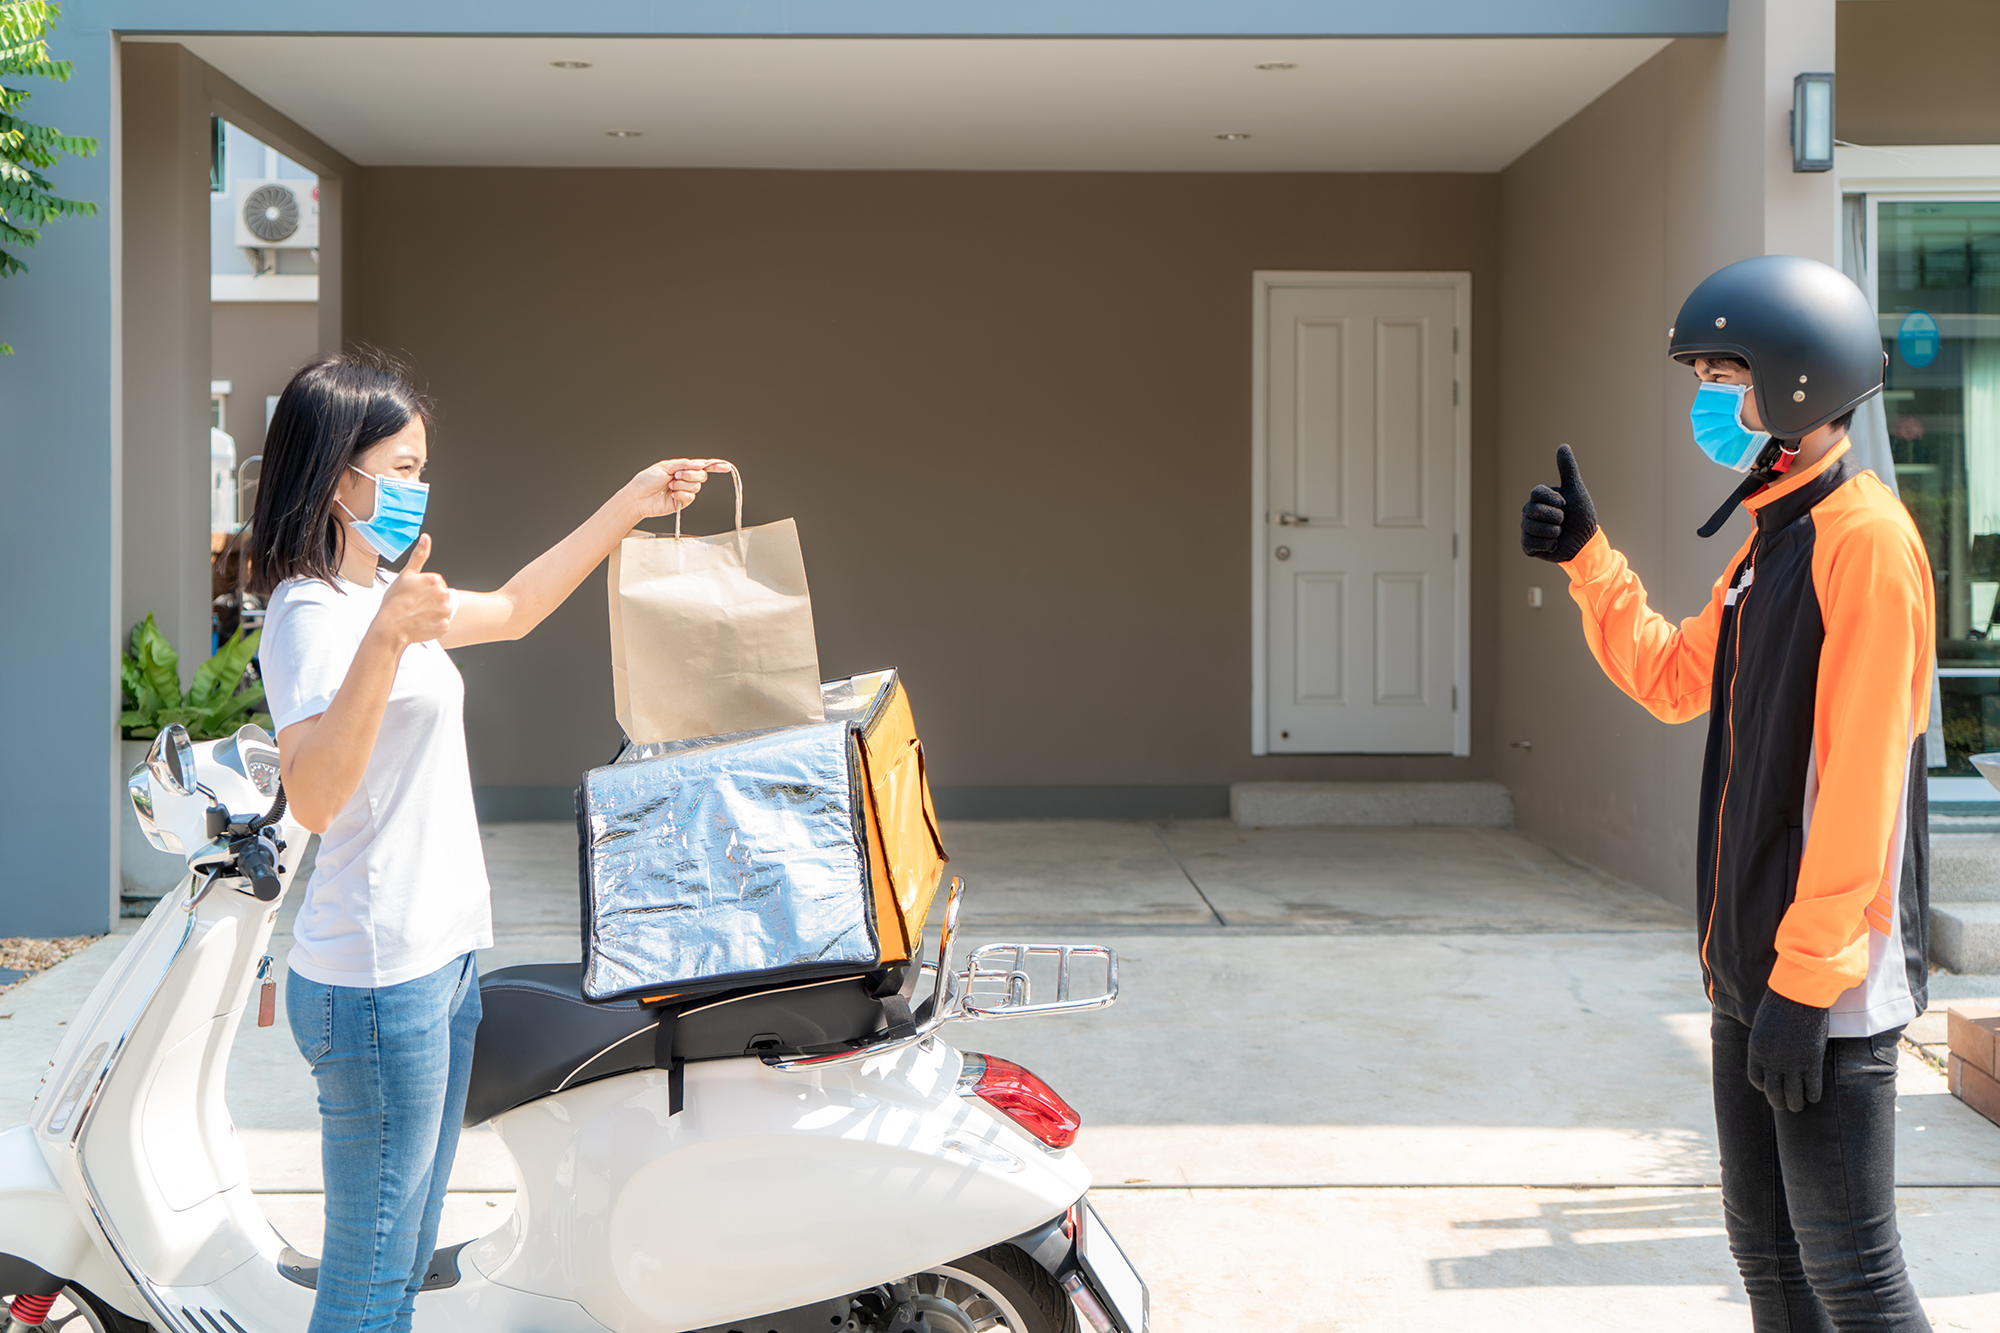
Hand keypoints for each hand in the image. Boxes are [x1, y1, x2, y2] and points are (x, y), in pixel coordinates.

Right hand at [370, 535, 453, 647]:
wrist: (390, 627)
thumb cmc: (395, 602)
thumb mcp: (405, 574)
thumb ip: (419, 556)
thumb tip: (426, 538)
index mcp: (434, 580)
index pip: (436, 582)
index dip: (424, 588)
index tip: (414, 594)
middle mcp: (443, 594)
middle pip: (441, 595)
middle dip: (430, 599)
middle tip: (415, 604)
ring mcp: (444, 611)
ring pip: (442, 609)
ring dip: (433, 611)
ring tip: (417, 613)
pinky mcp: (444, 625)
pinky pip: (442, 623)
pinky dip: (434, 625)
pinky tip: (421, 623)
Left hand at [625, 458, 730, 520]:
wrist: (639, 497)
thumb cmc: (647, 480)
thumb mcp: (665, 466)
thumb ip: (683, 464)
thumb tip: (700, 463)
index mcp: (681, 468)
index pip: (701, 466)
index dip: (714, 466)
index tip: (725, 466)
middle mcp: (684, 479)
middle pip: (701, 476)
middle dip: (691, 475)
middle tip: (677, 475)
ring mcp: (684, 491)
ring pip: (696, 487)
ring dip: (682, 485)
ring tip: (670, 486)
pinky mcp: (682, 502)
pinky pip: (690, 497)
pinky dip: (681, 494)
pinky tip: (672, 495)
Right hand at [1520, 444, 1599, 562]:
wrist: (1586, 542)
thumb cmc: (1580, 516)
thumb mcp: (1576, 490)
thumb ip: (1567, 469)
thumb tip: (1563, 446)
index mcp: (1538, 498)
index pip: (1537, 493)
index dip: (1555, 500)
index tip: (1565, 504)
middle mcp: (1528, 512)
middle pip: (1535, 510)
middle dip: (1557, 517)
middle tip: (1563, 521)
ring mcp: (1526, 529)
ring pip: (1535, 528)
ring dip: (1554, 532)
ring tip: (1559, 533)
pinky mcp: (1527, 546)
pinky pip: (1532, 542)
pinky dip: (1548, 545)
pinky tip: (1553, 544)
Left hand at [1746, 990, 1830, 1112]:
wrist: (1799, 993)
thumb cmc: (1781, 1003)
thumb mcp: (1763, 1025)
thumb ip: (1765, 1044)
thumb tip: (1770, 1057)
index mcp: (1756, 1050)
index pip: (1757, 1079)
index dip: (1765, 1087)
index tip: (1772, 1087)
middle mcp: (1771, 1060)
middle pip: (1773, 1093)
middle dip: (1779, 1102)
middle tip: (1786, 1104)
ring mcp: (1792, 1063)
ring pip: (1793, 1096)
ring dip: (1796, 1104)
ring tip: (1799, 1105)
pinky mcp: (1811, 1061)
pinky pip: (1812, 1088)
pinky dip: (1813, 1095)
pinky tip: (1814, 1096)